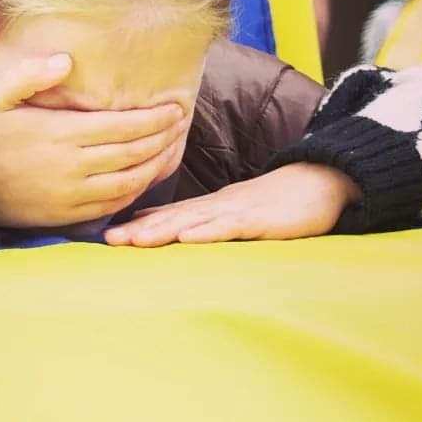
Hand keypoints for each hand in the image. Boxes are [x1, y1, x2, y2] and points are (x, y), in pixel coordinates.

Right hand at [0, 54, 189, 227]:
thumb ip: (31, 73)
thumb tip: (67, 60)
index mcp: (61, 133)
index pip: (123, 126)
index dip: (155, 119)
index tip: (175, 109)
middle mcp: (72, 166)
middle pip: (133, 153)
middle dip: (163, 139)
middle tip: (181, 126)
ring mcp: (70, 194)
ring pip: (128, 183)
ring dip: (155, 167)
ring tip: (171, 151)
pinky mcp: (64, 215)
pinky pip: (110, 207)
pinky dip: (133, 194)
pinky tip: (143, 181)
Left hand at [104, 163, 361, 246]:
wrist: (318, 181)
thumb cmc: (274, 202)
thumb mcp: (234, 213)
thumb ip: (203, 220)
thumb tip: (165, 229)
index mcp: (208, 207)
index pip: (166, 215)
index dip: (135, 224)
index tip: (103, 235)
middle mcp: (216, 206)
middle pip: (171, 218)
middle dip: (138, 230)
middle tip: (106, 240)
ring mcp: (236, 211)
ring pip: (193, 221)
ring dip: (162, 230)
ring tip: (134, 239)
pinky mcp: (260, 220)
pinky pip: (230, 226)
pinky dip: (207, 231)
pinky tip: (187, 237)